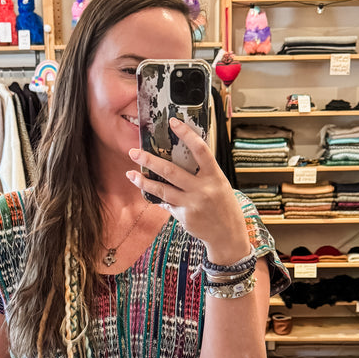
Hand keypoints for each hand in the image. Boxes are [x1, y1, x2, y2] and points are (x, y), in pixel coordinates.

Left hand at [126, 117, 249, 263]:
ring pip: (162, 190)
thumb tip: (179, 158)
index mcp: (214, 176)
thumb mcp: (219, 184)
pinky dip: (159, 197)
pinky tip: (150, 192)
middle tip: (134, 152)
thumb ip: (202, 172)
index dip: (186, 134)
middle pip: (171, 171)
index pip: (200, 150)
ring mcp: (192, 204)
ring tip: (131, 174)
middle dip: (150, 161)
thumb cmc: (223, 205)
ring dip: (144, 182)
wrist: (227, 235)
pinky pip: (167, 203)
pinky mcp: (184, 217)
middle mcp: (203, 189)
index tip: (173, 122)